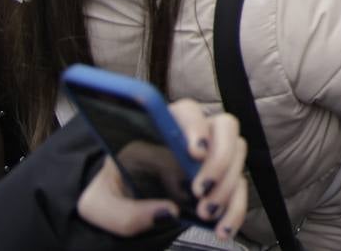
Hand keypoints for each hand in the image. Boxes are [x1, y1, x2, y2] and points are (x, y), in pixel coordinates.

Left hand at [77, 99, 247, 240]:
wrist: (119, 206)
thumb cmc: (110, 194)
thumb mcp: (99, 206)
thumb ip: (126, 213)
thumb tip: (168, 211)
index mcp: (159, 129)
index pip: (186, 111)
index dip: (196, 126)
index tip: (196, 152)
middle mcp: (190, 137)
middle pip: (225, 127)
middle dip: (220, 159)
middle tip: (201, 191)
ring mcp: (208, 157)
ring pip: (237, 155)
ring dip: (228, 186)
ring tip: (206, 213)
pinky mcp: (219, 180)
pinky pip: (240, 187)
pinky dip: (236, 209)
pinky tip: (223, 229)